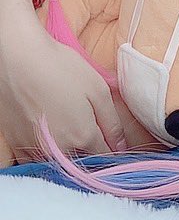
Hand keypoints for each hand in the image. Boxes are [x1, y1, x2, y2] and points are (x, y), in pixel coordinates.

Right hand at [0, 21, 124, 156]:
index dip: (113, 149)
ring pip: (60, 162)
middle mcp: (58, 150)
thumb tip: (121, 146)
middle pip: (83, 162)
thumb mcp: (98, 90)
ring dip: (70, 154)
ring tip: (69, 128)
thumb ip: (112, 123)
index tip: (113, 140)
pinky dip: (47, 153)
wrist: (16, 57)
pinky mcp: (15, 144)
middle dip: (92, 153)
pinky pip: (35, 160)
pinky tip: (50, 134)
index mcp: (83, 137)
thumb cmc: (60, 68)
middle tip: (90, 129)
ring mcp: (34, 149)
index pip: (106, 156)